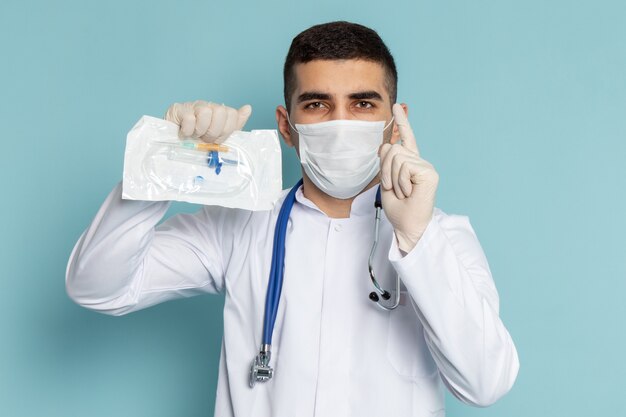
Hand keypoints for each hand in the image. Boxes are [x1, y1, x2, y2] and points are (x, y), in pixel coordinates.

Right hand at [164, 100, 251, 143]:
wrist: (175, 144)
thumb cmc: (198, 141)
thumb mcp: (220, 137)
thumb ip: (235, 124)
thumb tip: (248, 108)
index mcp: (219, 112)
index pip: (232, 114)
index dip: (226, 131)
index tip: (217, 139)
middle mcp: (207, 106)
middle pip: (221, 112)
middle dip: (214, 131)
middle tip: (205, 138)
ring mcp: (193, 106)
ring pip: (206, 112)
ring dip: (200, 130)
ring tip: (194, 135)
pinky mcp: (178, 109)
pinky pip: (189, 118)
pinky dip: (188, 130)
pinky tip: (184, 133)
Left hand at [379, 104, 438, 252]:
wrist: (407, 226)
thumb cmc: (398, 209)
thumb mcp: (386, 181)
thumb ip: (386, 162)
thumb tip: (385, 144)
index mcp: (409, 163)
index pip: (405, 138)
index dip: (402, 122)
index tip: (397, 106)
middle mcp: (419, 162)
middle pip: (392, 148)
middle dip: (385, 169)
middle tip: (393, 188)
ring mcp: (426, 166)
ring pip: (396, 156)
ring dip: (392, 178)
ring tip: (402, 192)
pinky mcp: (429, 172)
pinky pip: (404, 166)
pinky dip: (400, 182)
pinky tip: (409, 192)